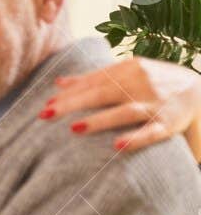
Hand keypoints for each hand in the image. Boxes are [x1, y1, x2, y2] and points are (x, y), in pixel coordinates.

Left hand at [46, 58, 200, 157]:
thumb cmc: (154, 82)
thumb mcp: (128, 72)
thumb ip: (94, 77)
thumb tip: (58, 83)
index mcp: (129, 69)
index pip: (94, 80)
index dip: (70, 92)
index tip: (46, 104)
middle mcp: (141, 83)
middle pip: (103, 93)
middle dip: (73, 104)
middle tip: (45, 114)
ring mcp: (155, 103)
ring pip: (125, 111)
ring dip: (100, 120)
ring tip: (74, 128)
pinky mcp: (168, 123)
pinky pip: (151, 132)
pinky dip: (135, 138)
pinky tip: (116, 146)